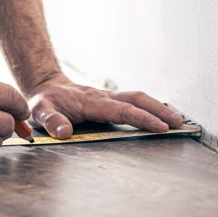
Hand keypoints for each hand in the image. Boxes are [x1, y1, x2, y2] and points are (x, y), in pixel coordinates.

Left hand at [27, 73, 184, 138]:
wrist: (44, 85)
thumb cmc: (43, 101)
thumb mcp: (39, 110)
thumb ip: (51, 120)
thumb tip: (65, 131)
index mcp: (90, 102)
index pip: (121, 110)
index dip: (141, 118)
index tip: (160, 127)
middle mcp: (102, 97)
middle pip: (135, 99)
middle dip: (157, 110)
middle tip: (178, 123)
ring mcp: (107, 97)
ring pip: (136, 97)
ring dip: (157, 107)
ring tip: (177, 120)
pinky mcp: (108, 100)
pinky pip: (132, 101)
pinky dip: (148, 107)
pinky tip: (159, 115)